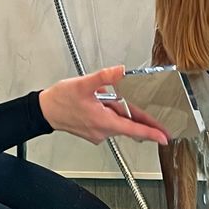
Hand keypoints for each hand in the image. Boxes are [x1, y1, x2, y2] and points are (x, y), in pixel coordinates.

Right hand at [40, 66, 169, 146]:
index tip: (164, 137)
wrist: (44, 111)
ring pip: (119, 123)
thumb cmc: (60, 100)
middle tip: (158, 122)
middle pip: (128, 125)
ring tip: (110, 99)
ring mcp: (98, 133)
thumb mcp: (83, 84)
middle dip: (141, 120)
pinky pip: (109, 123)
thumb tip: (120, 71)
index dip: (150, 133)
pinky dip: (112, 114)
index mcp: (103, 121)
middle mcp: (102, 131)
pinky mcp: (93, 131)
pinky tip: (103, 103)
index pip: (133, 129)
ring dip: (122, 113)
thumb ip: (103, 77)